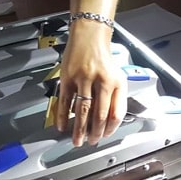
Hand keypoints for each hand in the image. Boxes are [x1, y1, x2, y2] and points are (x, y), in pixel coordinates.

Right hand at [58, 23, 126, 145]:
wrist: (89, 37)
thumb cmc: (104, 59)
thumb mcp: (117, 77)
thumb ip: (115, 98)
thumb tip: (109, 121)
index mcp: (116, 83)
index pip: (116, 113)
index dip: (111, 128)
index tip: (105, 135)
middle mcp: (101, 81)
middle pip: (99, 115)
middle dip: (95, 133)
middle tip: (91, 142)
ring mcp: (83, 79)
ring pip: (82, 111)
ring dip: (79, 129)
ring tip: (77, 140)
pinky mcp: (68, 77)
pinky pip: (65, 101)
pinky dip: (63, 116)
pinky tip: (62, 126)